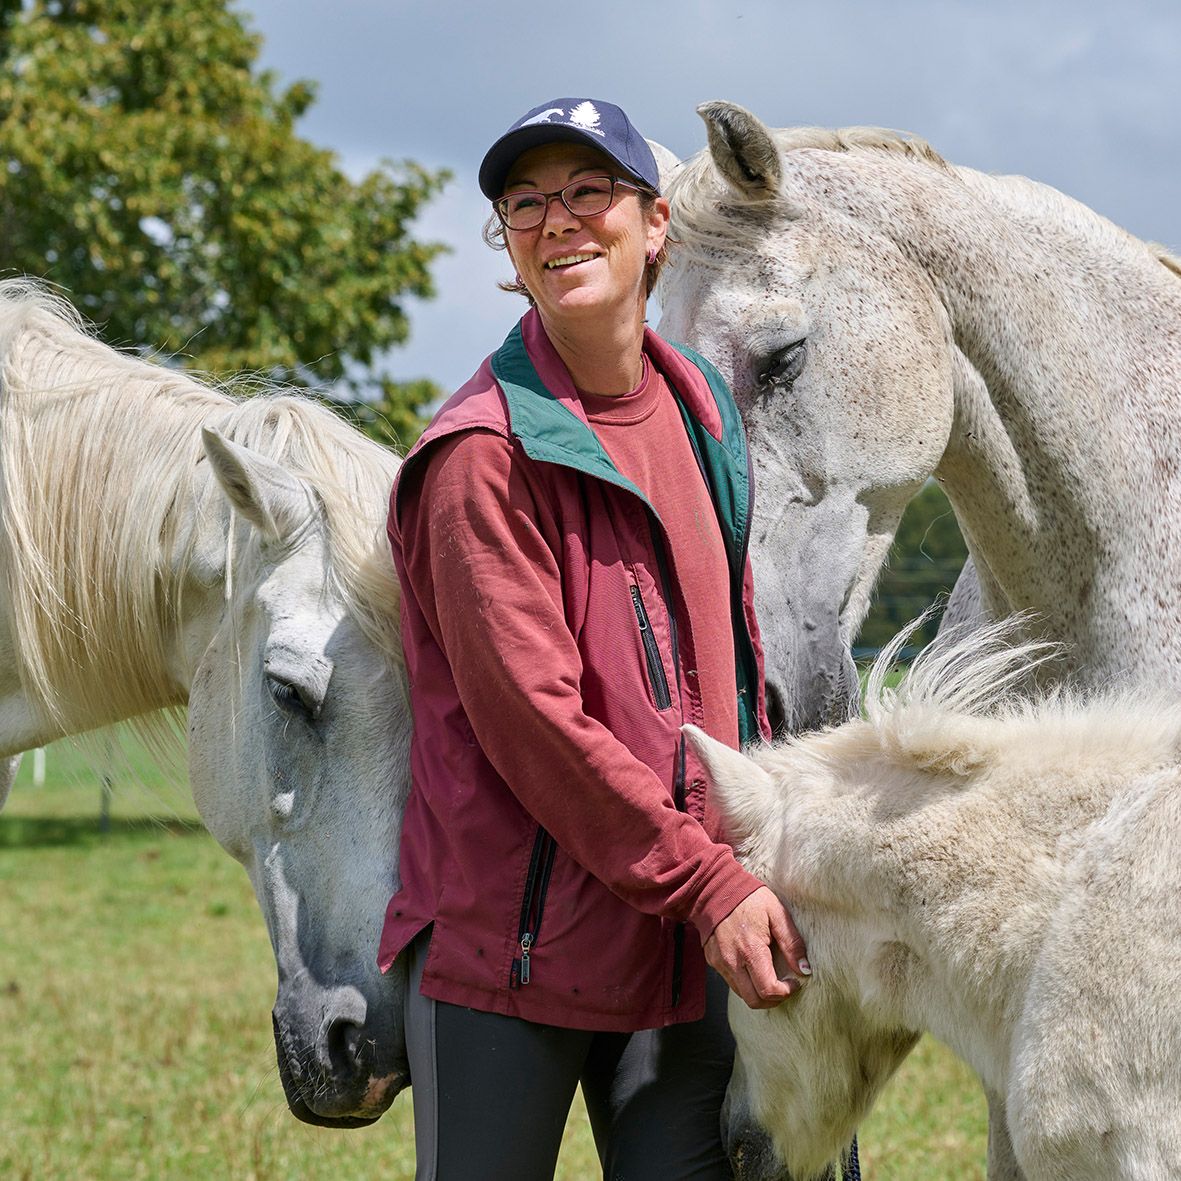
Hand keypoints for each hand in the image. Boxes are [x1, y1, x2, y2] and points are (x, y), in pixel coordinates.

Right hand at [704, 886, 809, 1008]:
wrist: (715, 887)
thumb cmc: (749, 898)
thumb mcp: (776, 913)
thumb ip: (792, 943)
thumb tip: (804, 969)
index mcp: (751, 950)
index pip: (768, 990)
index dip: (786, 992)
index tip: (794, 982)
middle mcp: (732, 961)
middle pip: (754, 1001)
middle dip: (773, 1000)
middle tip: (784, 987)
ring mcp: (720, 962)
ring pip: (741, 994)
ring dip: (758, 992)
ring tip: (770, 976)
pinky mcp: (713, 960)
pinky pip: (731, 981)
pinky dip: (745, 981)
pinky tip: (753, 966)